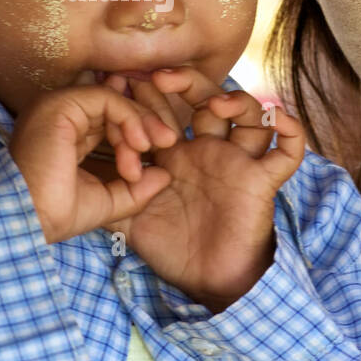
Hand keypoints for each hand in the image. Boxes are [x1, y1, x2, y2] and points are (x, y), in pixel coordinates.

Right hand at [9, 78, 179, 243]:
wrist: (28, 221)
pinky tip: (139, 142)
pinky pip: (107, 99)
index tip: (158, 158)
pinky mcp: (61, 105)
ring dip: (140, 122)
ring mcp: (58, 107)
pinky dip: (129, 117)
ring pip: (114, 100)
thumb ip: (136, 190)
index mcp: (66, 135)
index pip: (110, 121)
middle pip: (115, 106)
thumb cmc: (55, 216)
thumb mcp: (106, 202)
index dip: (136, 134)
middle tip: (169, 143)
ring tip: (153, 146)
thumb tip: (165, 176)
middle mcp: (60, 116)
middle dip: (146, 123)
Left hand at [108, 68, 305, 311]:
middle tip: (159, 79)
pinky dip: (290, 133)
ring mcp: (238, 162)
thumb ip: (106, 197)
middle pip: (205, 99)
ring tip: (214, 106)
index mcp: (179, 154)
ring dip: (237, 101)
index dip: (149, 95)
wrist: (209, 280)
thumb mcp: (131, 220)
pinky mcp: (261, 181)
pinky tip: (276, 119)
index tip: (126, 82)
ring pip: (249, 116)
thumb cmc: (173, 248)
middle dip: (185, 83)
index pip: (165, 111)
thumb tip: (70, 184)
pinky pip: (286, 154)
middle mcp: (210, 150)